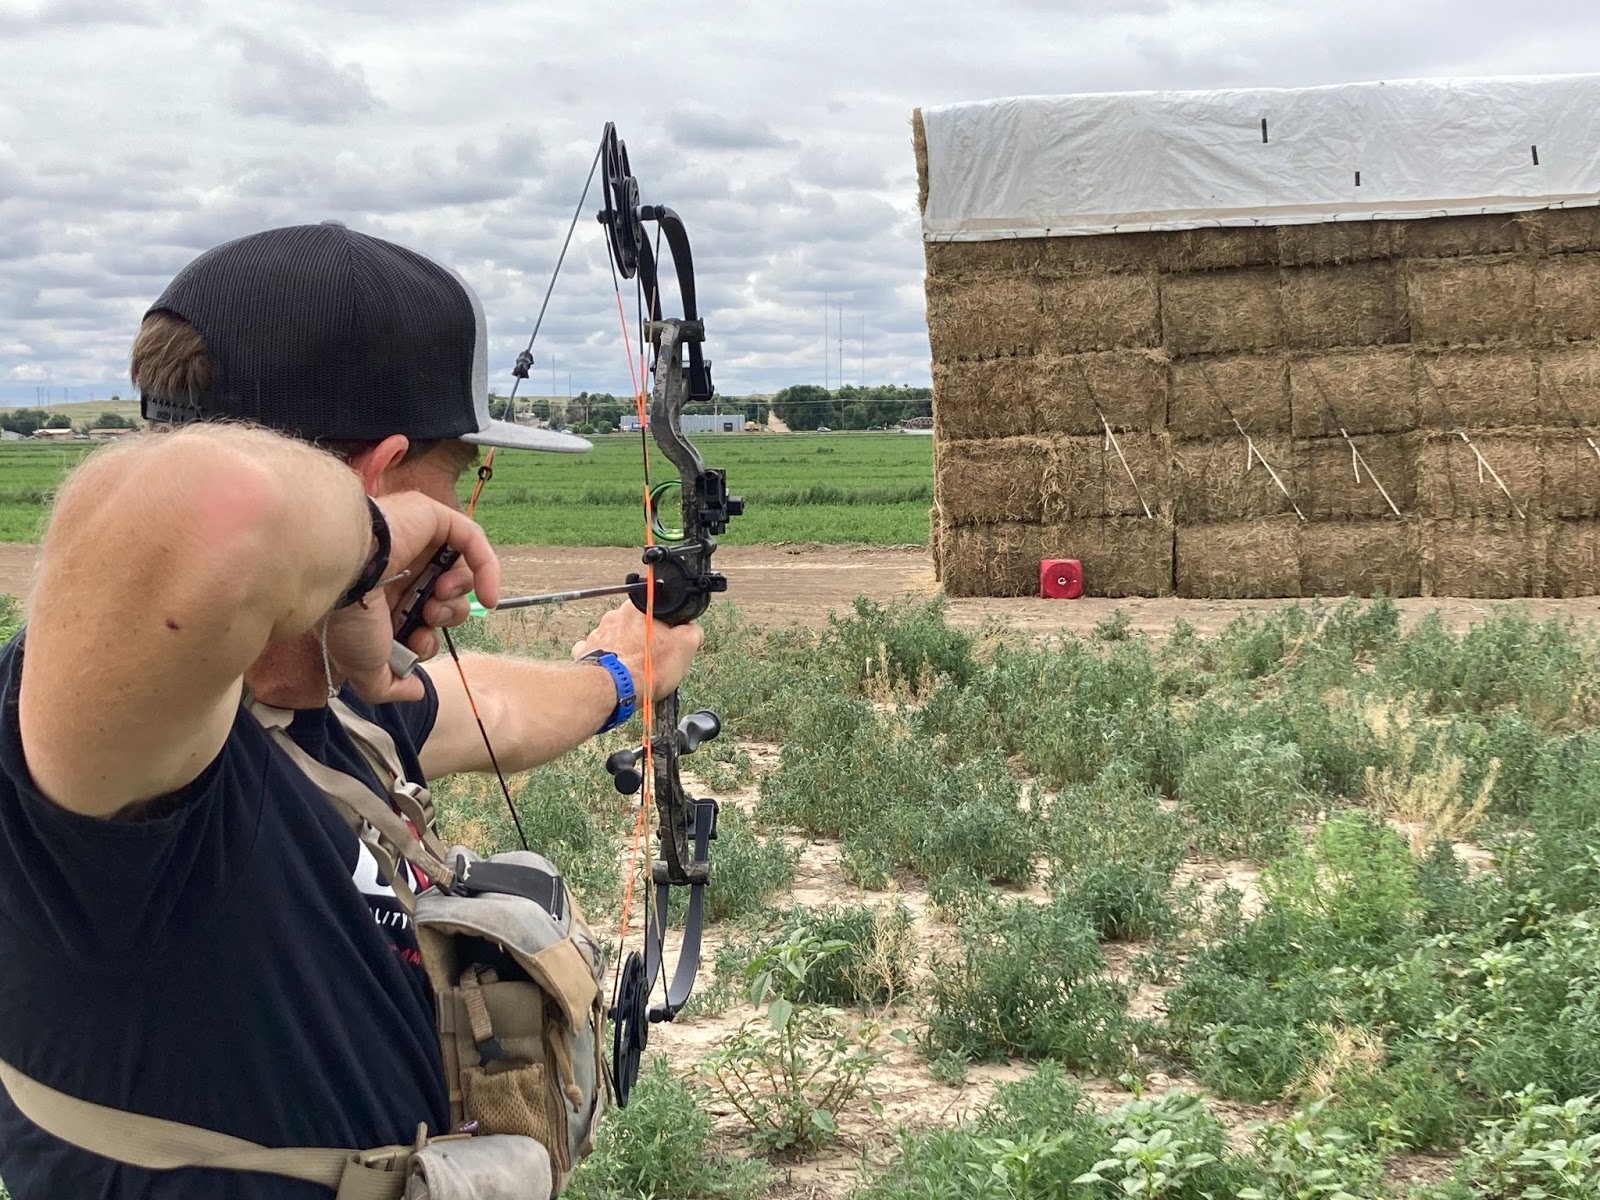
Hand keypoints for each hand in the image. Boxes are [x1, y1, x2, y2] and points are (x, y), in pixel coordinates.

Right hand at [324, 492, 500, 703]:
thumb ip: (388, 685)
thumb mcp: (365, 667)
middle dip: (444, 617)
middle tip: (427, 618)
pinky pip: (474, 540)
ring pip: (460, 571)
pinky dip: (488, 570)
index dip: (429, 638)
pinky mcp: (431, 517)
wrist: (342, 575)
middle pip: (445, 597)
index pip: (421, 618)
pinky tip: (488, 597)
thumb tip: (413, 691)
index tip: (417, 642)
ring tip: (436, 598)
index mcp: (381, 597)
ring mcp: (416, 540)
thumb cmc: (347, 618)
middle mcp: (400, 568)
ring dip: (457, 596)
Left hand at [570, 602, 702, 700]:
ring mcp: (597, 635)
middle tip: (654, 661)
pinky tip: (616, 676)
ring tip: (636, 674)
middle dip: (644, 641)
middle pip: (636, 627)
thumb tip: (692, 630)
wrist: (610, 690)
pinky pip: (600, 656)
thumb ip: (692, 631)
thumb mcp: (686, 646)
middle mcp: (614, 617)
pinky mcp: (585, 654)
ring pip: (618, 641)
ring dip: (626, 653)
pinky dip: (608, 665)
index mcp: (638, 608)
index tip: (669, 642)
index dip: (666, 628)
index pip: (657, 611)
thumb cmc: (645, 668)